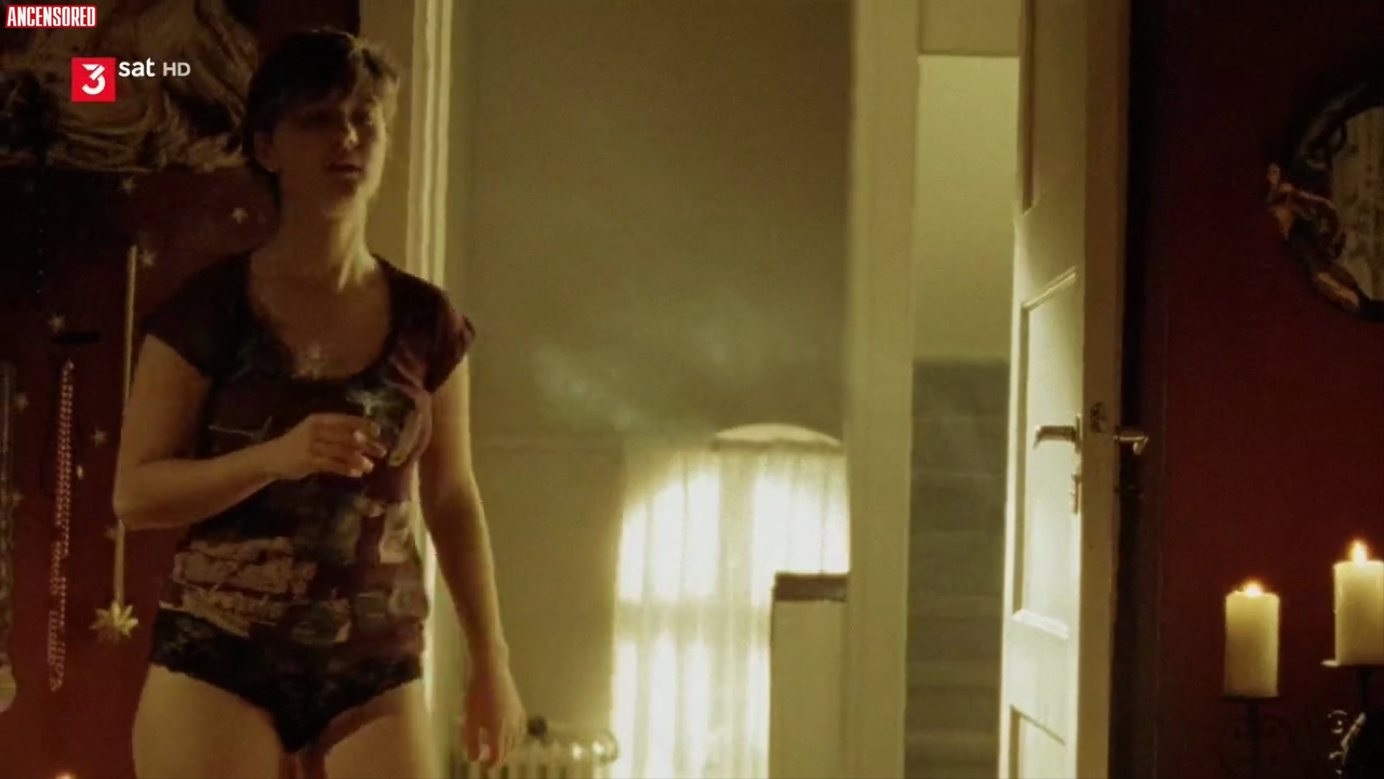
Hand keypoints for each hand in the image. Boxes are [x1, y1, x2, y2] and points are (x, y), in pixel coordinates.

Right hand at [261, 413, 385, 479]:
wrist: (271, 457)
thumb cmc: (298, 444)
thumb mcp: (315, 432)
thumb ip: (336, 433)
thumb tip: (365, 438)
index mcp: (319, 419)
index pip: (346, 420)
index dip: (363, 424)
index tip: (378, 432)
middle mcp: (316, 430)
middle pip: (347, 436)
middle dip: (367, 444)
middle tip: (381, 452)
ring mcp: (311, 445)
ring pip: (342, 452)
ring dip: (359, 460)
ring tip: (370, 467)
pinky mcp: (308, 461)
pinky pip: (333, 465)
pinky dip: (347, 469)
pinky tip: (357, 474)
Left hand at [462, 655, 526, 768]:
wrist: (491, 670)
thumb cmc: (476, 694)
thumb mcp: (469, 719)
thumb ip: (471, 741)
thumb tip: (473, 758)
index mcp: (498, 731)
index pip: (497, 757)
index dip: (489, 764)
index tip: (481, 764)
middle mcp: (512, 727)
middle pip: (508, 751)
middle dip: (498, 757)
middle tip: (486, 757)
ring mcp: (518, 718)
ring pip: (516, 742)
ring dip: (507, 749)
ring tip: (497, 748)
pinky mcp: (520, 709)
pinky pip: (521, 731)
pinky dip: (516, 738)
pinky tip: (509, 735)